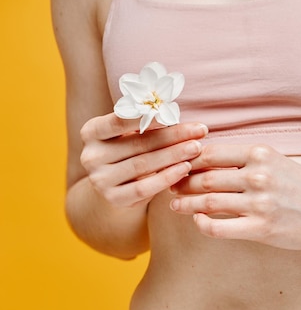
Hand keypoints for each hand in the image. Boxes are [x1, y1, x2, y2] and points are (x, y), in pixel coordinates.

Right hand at [79, 113, 207, 206]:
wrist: (114, 187)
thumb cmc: (128, 152)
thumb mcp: (128, 135)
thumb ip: (143, 123)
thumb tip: (173, 110)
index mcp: (91, 132)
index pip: (119, 121)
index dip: (148, 118)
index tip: (176, 113)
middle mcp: (90, 155)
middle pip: (138, 143)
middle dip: (173, 137)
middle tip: (199, 131)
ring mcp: (100, 179)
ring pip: (143, 165)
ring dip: (174, 155)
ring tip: (196, 148)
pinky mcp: (113, 199)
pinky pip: (145, 188)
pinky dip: (167, 177)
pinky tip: (185, 168)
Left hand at [169, 144, 300, 249]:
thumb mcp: (276, 162)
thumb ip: (245, 161)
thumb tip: (208, 161)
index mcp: (260, 154)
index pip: (210, 153)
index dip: (187, 160)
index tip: (176, 165)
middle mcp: (258, 175)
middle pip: (204, 177)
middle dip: (181, 182)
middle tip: (169, 186)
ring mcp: (260, 203)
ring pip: (208, 200)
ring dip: (185, 202)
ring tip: (174, 204)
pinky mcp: (262, 229)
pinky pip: (219, 227)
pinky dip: (202, 223)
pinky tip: (197, 220)